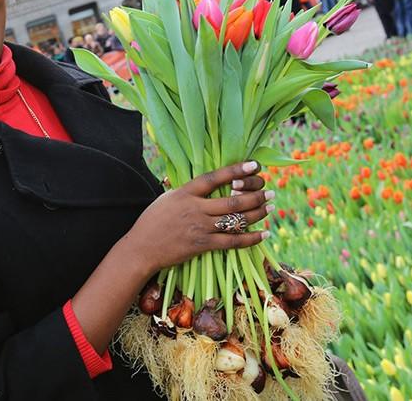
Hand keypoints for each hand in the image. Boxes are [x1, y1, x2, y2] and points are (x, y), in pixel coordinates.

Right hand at [122, 161, 272, 274]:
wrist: (141, 248)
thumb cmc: (152, 221)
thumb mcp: (166, 198)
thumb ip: (187, 192)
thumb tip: (205, 184)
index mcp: (185, 193)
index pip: (214, 178)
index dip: (236, 170)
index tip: (254, 165)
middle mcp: (195, 208)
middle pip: (233, 200)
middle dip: (256, 195)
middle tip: (270, 191)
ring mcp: (200, 227)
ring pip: (236, 219)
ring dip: (257, 213)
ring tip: (270, 208)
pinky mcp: (202, 245)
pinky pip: (233, 241)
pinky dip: (251, 238)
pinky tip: (263, 234)